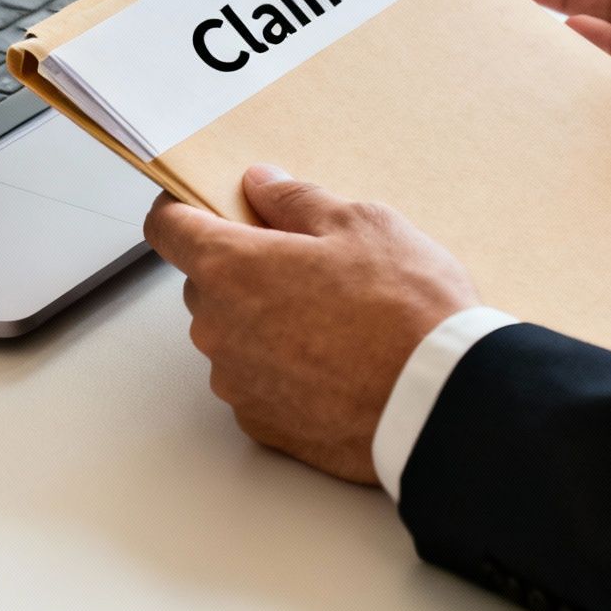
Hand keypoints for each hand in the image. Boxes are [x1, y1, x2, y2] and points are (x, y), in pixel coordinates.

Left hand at [142, 166, 478, 484]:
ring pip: (231, 334)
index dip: (181, 209)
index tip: (198, 205)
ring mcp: (236, 381)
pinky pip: (255, 380)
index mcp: (231, 267)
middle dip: (242, 267)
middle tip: (302, 262)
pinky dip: (281, 367)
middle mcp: (218, 328)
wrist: (442, 402)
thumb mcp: (361, 224)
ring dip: (262, 320)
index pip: (167, 228)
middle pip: (205, 283)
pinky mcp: (262, 423)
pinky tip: (333, 361)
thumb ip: (297, 200)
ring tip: (331, 318)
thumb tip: (264, 186)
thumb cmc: (406, 311)